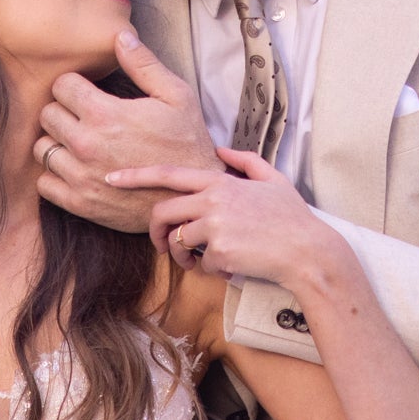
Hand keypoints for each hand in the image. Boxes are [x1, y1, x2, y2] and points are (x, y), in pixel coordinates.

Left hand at [34, 27, 216, 234]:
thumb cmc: (186, 142)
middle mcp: (86, 144)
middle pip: (47, 115)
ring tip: (77, 143)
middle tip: (82, 117)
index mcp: (106, 114)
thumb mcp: (176, 96)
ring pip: (41, 148)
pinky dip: (54, 175)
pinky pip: (44, 183)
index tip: (86, 93)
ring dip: (56, 143)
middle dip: (62, 111)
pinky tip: (75, 168)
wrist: (189, 194)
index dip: (73, 86)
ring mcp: (80, 176)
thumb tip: (120, 35)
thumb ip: (144, 64)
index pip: (61, 86)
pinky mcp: (79, 203)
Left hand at [124, 148, 335, 289]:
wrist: (308, 252)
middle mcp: (214, 199)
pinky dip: (211, 271)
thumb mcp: (273, 180)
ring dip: (184, 256)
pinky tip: (233, 267)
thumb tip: (221, 148)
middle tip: (163, 246)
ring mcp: (215, 225)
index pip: (169, 173)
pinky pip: (199, 264)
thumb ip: (245, 161)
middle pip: (162, 212)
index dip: (136, 175)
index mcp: (221, 181)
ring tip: (203, 260)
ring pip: (177, 241)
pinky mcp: (218, 252)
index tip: (111, 178)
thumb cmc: (293, 218)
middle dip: (156, 232)